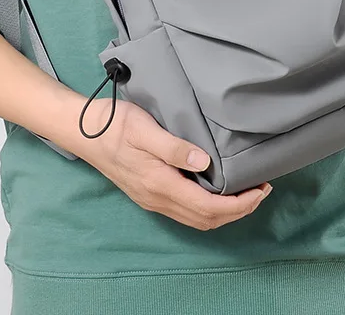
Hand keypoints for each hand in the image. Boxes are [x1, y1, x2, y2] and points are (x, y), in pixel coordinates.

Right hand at [74, 97, 272, 229]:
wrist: (83, 131)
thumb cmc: (114, 124)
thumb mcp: (145, 129)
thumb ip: (175, 148)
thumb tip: (206, 163)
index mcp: (160, 184)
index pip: (209, 207)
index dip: (239, 204)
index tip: (261, 189)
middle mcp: (157, 198)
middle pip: (206, 219)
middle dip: (238, 210)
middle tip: (261, 190)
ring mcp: (152, 199)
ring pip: (196, 219)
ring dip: (224, 212)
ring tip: (245, 193)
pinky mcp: (148, 193)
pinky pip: (185, 212)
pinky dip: (208, 208)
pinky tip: (216, 191)